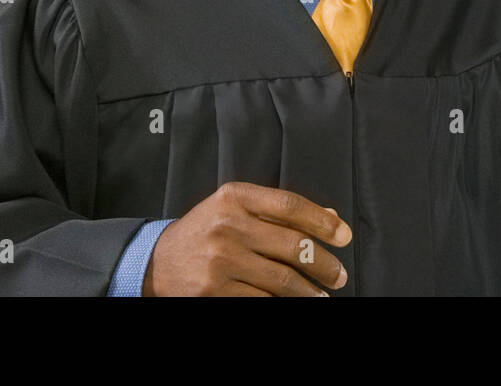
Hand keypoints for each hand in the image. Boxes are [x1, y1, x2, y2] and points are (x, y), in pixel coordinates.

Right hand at [144, 182, 351, 295]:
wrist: (157, 261)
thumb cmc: (205, 230)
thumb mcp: (235, 208)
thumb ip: (278, 211)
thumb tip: (329, 217)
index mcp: (235, 197)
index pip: (290, 205)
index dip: (322, 221)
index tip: (344, 235)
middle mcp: (227, 225)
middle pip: (291, 245)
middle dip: (323, 264)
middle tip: (339, 275)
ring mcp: (220, 259)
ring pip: (281, 278)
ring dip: (309, 291)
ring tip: (322, 296)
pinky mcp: (214, 290)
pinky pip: (261, 299)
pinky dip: (283, 303)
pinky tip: (294, 303)